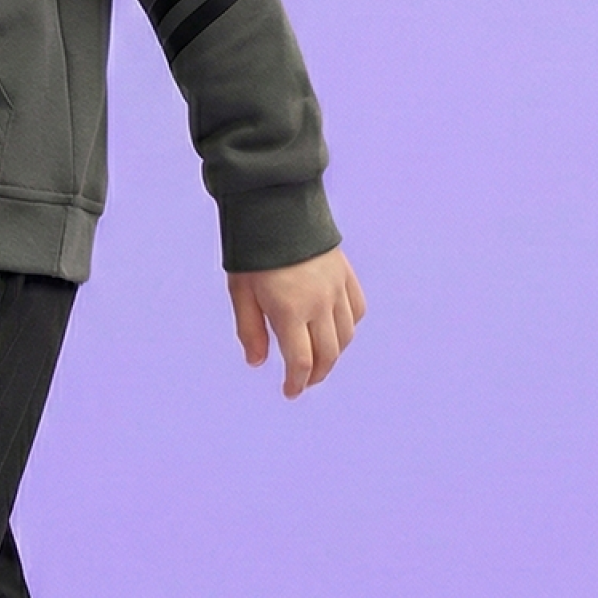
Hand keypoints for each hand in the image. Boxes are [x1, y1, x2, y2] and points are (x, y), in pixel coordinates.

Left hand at [227, 246, 365, 398]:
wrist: (277, 206)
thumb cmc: (253, 251)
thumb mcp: (241, 292)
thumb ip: (250, 330)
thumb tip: (257, 362)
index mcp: (290, 310)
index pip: (302, 362)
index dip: (297, 383)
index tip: (290, 391)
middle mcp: (320, 303)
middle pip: (328, 355)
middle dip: (317, 375)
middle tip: (303, 382)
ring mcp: (337, 289)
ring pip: (346, 336)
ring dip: (334, 354)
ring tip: (318, 360)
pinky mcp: (346, 274)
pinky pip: (356, 311)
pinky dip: (348, 327)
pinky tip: (335, 330)